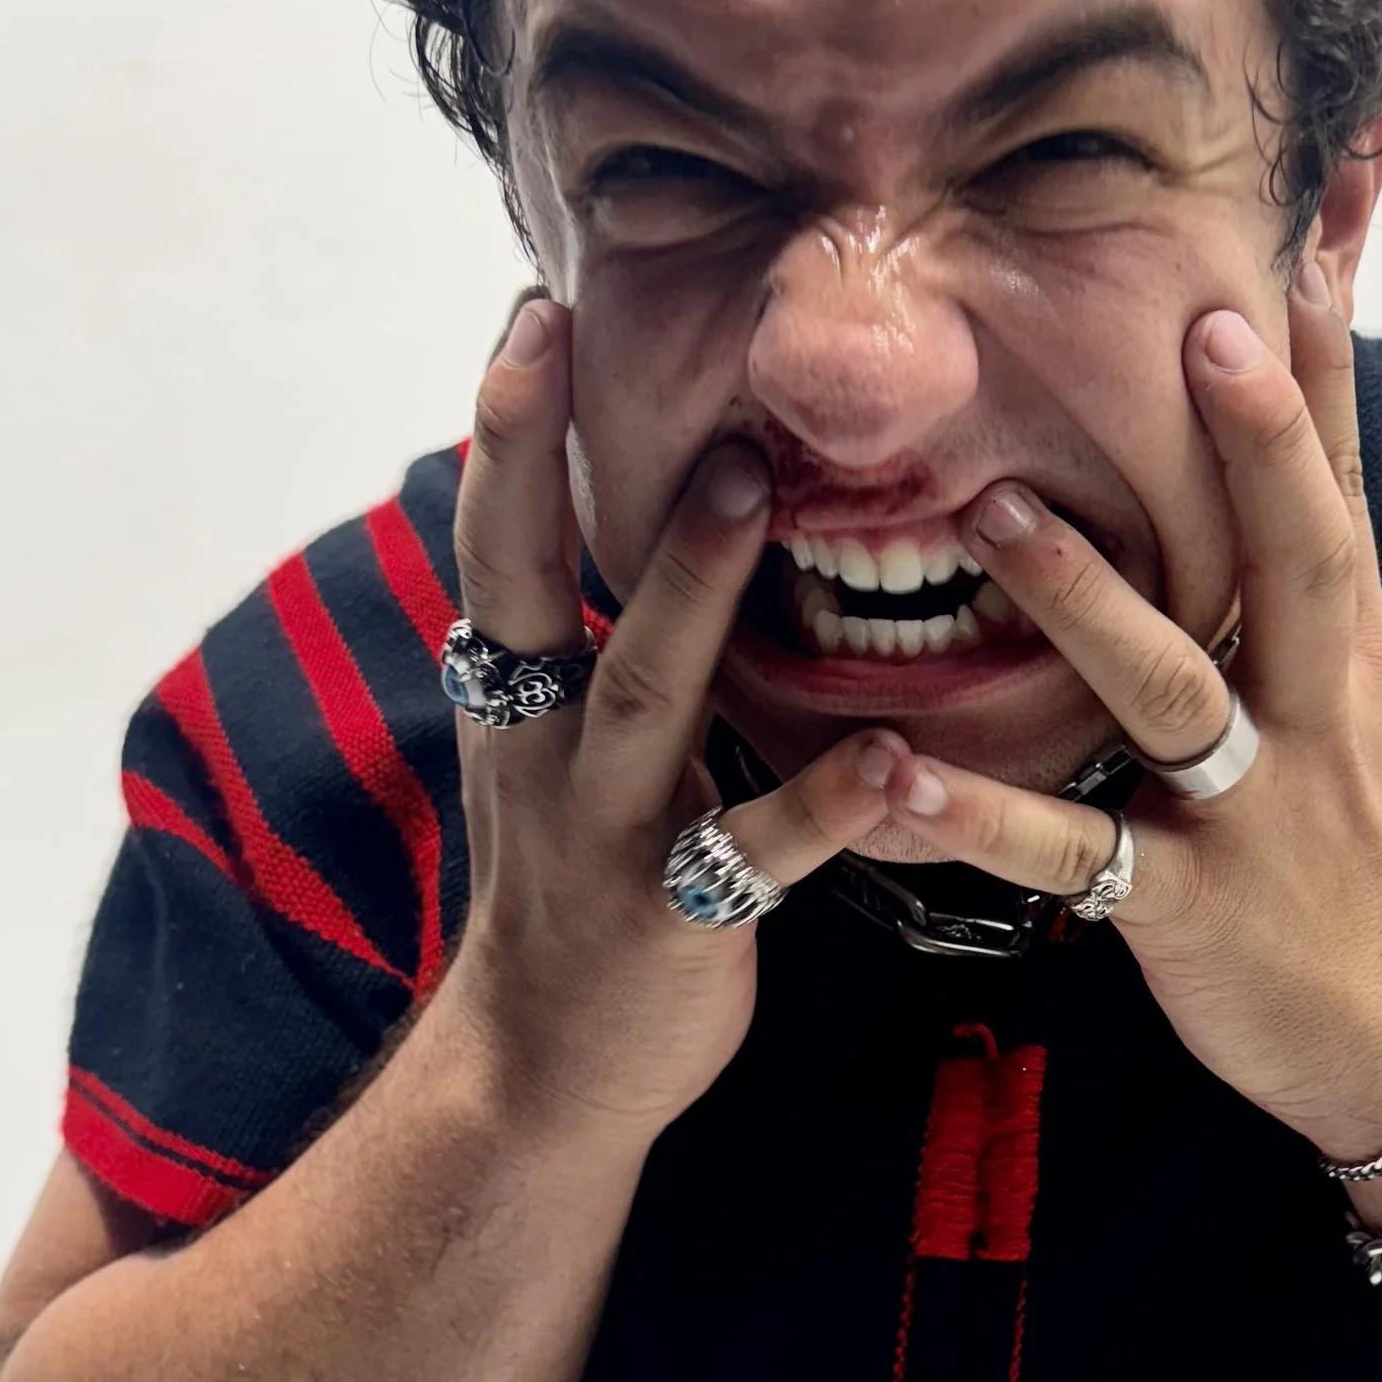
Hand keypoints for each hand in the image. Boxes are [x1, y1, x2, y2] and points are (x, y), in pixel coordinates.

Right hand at [434, 299, 906, 1136]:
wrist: (543, 1072)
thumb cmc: (576, 883)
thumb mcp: (558, 749)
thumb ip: (592, 638)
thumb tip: (642, 502)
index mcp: (515, 697)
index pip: (493, 542)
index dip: (505, 431)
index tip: (527, 310)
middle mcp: (543, 747)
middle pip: (527, 586)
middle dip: (543, 465)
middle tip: (570, 342)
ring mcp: (605, 832)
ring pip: (648, 693)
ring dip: (695, 585)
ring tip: (754, 486)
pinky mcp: (678, 919)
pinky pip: (757, 853)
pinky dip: (822, 803)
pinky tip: (889, 758)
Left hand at [868, 264, 1381, 1170]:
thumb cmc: (1360, 845)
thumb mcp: (1357, 695)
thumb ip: (1307, 570)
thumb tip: (1293, 432)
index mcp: (1343, 651)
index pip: (1335, 484)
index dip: (1326, 363)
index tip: (1319, 225)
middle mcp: (1313, 711)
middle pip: (1297, 558)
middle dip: (1261, 443)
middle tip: (1209, 324)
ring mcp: (1255, 810)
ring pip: (1174, 692)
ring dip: (1087, 602)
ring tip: (993, 516)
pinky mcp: (1191, 909)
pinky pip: (1076, 859)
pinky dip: (985, 821)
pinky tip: (897, 777)